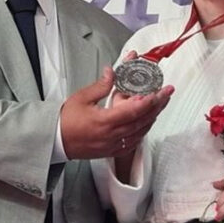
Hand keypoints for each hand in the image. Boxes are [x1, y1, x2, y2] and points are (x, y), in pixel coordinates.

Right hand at [59, 65, 173, 159]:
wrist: (55, 141)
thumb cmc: (66, 120)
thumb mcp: (82, 98)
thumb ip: (101, 85)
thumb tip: (113, 71)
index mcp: (104, 122)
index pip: (134, 111)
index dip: (149, 101)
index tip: (160, 91)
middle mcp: (111, 136)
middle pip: (142, 120)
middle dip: (158, 105)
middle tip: (167, 93)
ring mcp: (113, 145)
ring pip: (141, 131)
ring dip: (153, 116)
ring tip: (161, 103)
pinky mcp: (113, 151)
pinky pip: (135, 141)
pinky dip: (143, 129)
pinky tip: (147, 120)